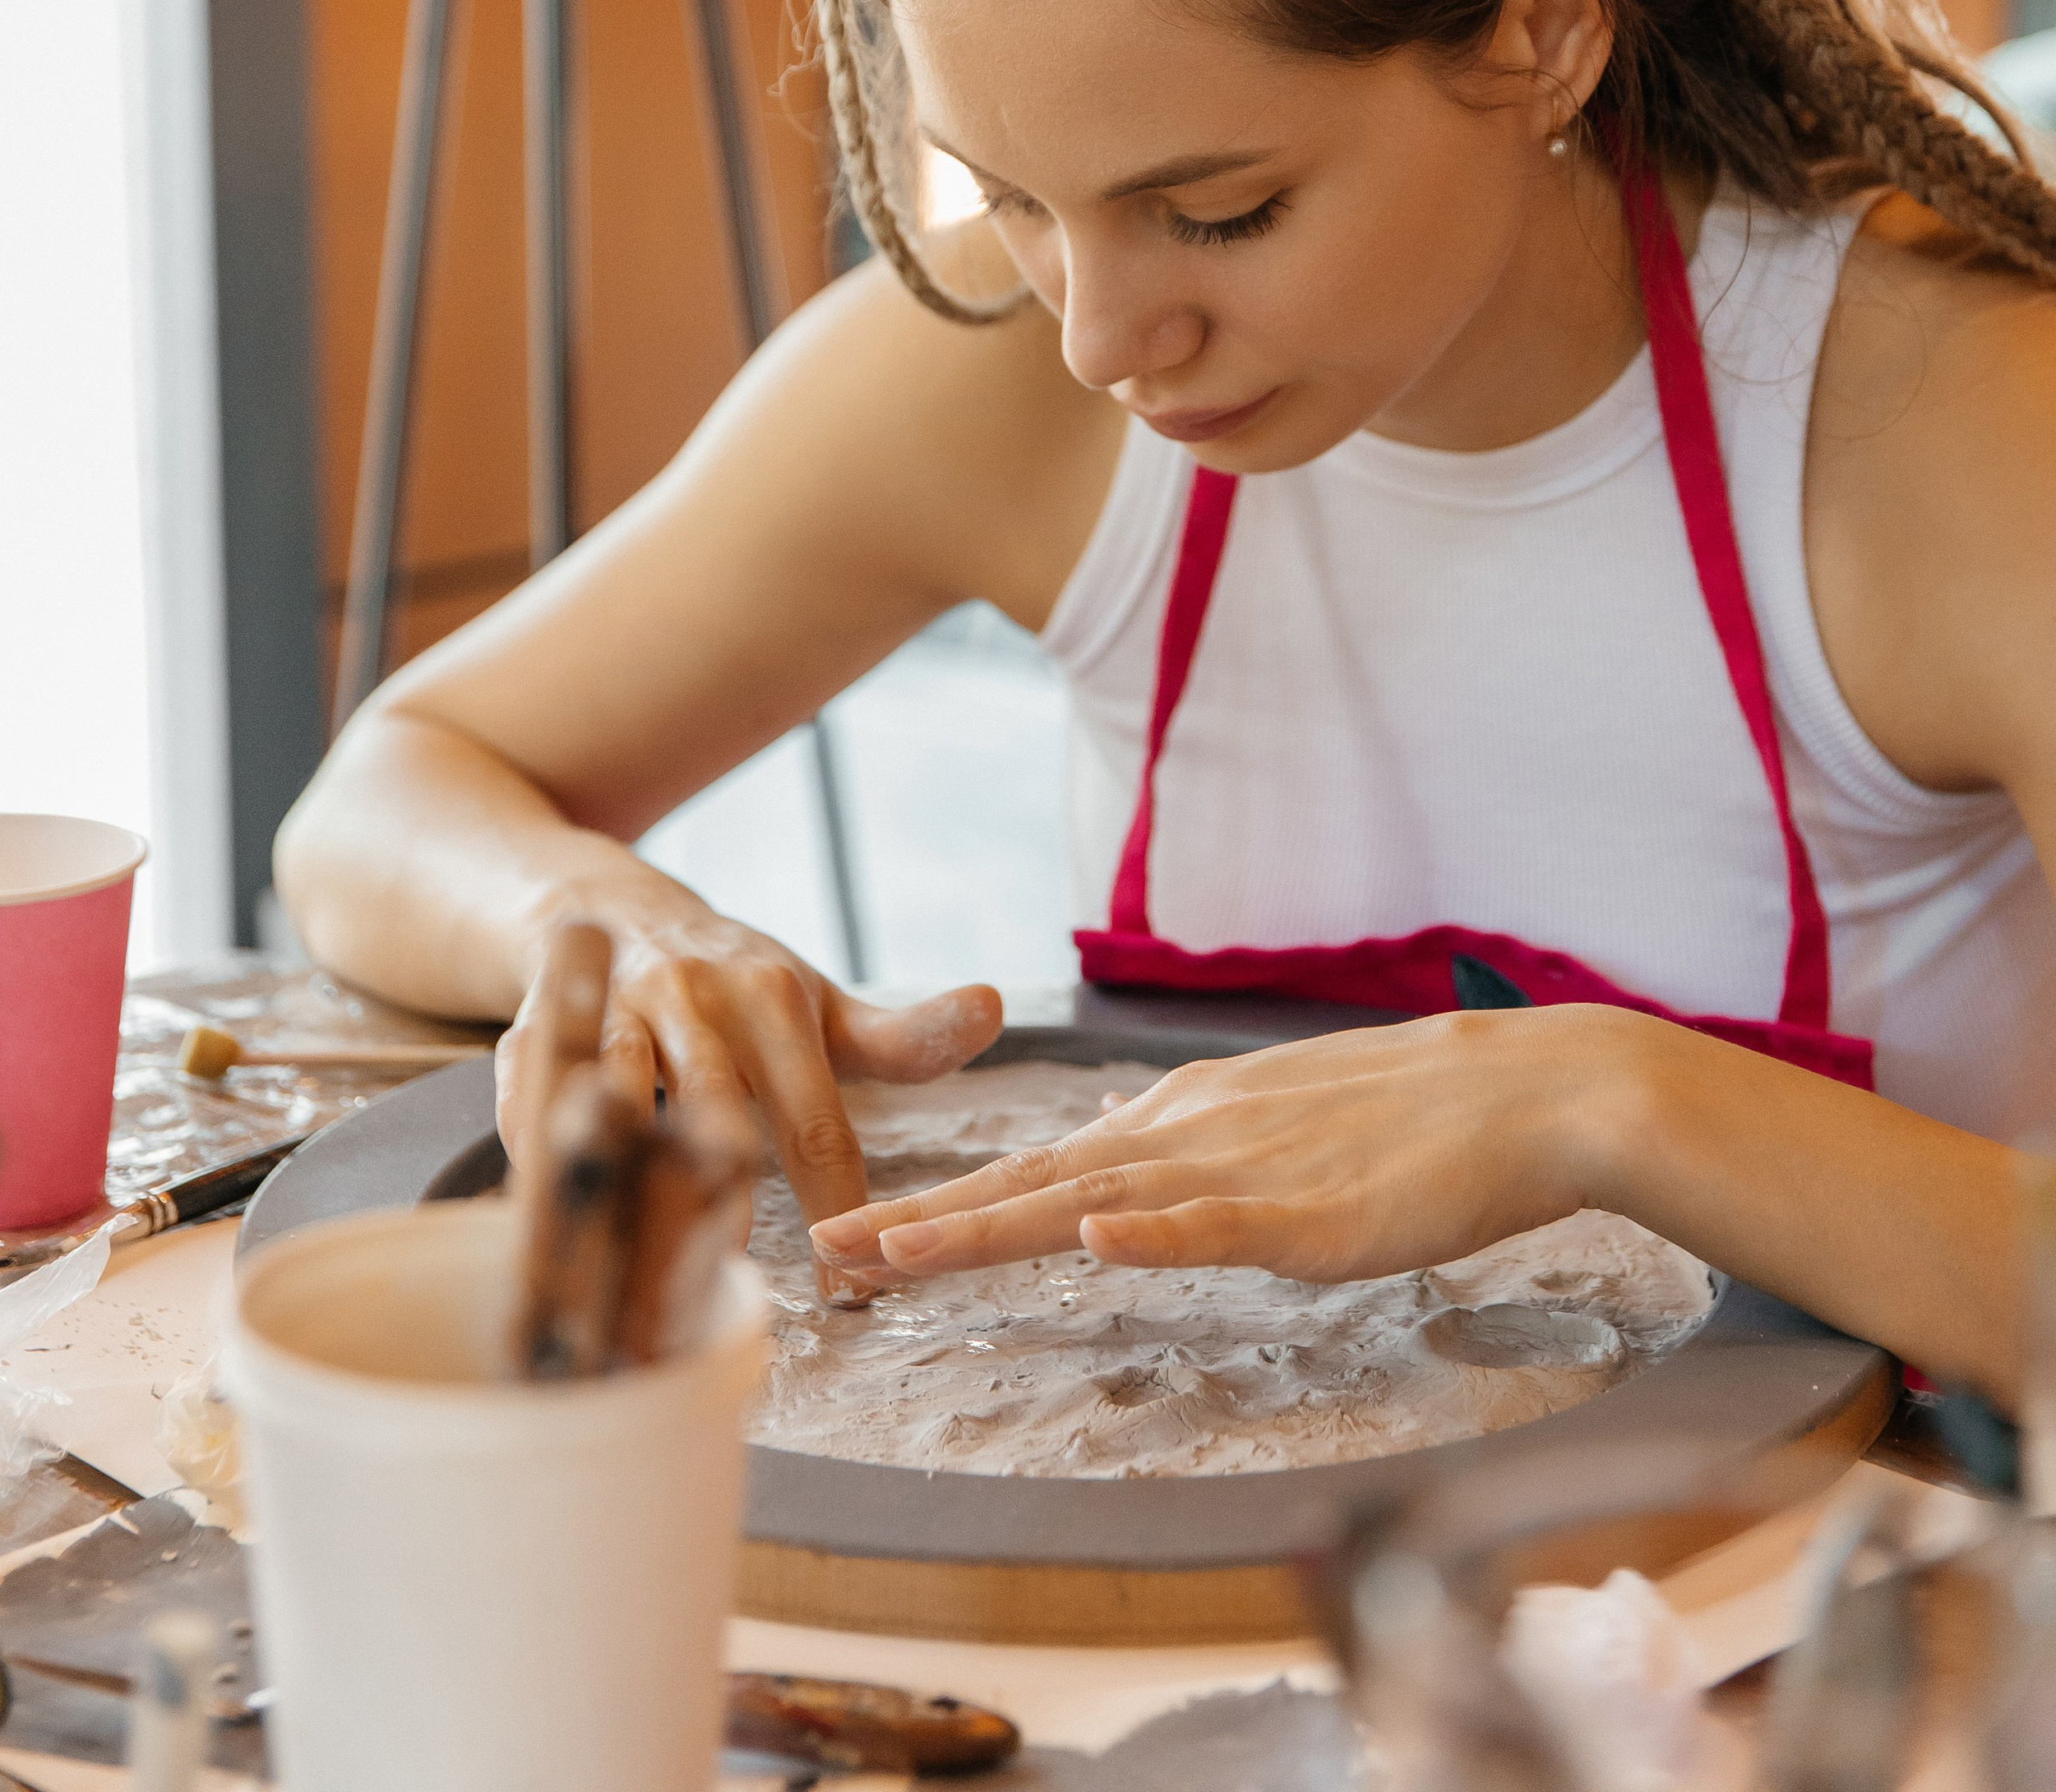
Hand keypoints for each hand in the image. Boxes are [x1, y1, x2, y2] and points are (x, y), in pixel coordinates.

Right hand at [497, 869, 1001, 1260]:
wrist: (608, 910)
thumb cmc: (737, 983)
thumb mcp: (819, 1005)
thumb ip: (903, 1035)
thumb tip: (998, 1009)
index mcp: (771, 998)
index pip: (816, 1122)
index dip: (839, 1209)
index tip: (855, 1296)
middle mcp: (690, 1001)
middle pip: (716, 1117)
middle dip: (728, 1203)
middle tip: (740, 1296)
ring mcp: (612, 1015)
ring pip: (619, 1109)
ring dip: (628, 1188)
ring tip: (637, 1280)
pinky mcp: (538, 1032)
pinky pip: (532, 1104)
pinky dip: (539, 1163)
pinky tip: (547, 1236)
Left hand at [810, 1009, 1635, 1286]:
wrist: (1522, 1092)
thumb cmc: (1410, 1125)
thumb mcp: (1277, 1138)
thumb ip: (1201, 1170)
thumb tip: (1133, 1194)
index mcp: (1182, 1121)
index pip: (1039, 1169)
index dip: (948, 1206)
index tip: (861, 1235)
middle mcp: (1190, 1133)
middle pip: (1035, 1184)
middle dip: (927, 1223)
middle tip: (827, 1256)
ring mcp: (1246, 1166)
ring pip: (1092, 1200)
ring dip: (990, 1228)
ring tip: (901, 1253)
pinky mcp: (1310, 1208)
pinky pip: (1216, 1222)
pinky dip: (1150, 1232)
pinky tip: (1090, 1242)